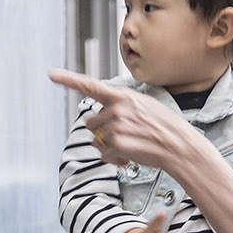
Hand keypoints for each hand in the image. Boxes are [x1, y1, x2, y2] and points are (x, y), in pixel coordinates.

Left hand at [49, 68, 201, 174]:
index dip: (69, 80)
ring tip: (129, 146)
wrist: (179, 146)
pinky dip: (114, 159)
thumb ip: (122, 105)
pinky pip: (104, 155)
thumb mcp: (145, 105)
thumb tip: (104, 114)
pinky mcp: (117, 145)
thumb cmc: (165, 127)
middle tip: (121, 136)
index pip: (90, 85)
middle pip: (91, 122)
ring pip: (96, 140)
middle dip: (101, 131)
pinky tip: (129, 156)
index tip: (52, 74)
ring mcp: (116, 127)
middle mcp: (116, 109)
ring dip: (108, 146)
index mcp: (122, 96)